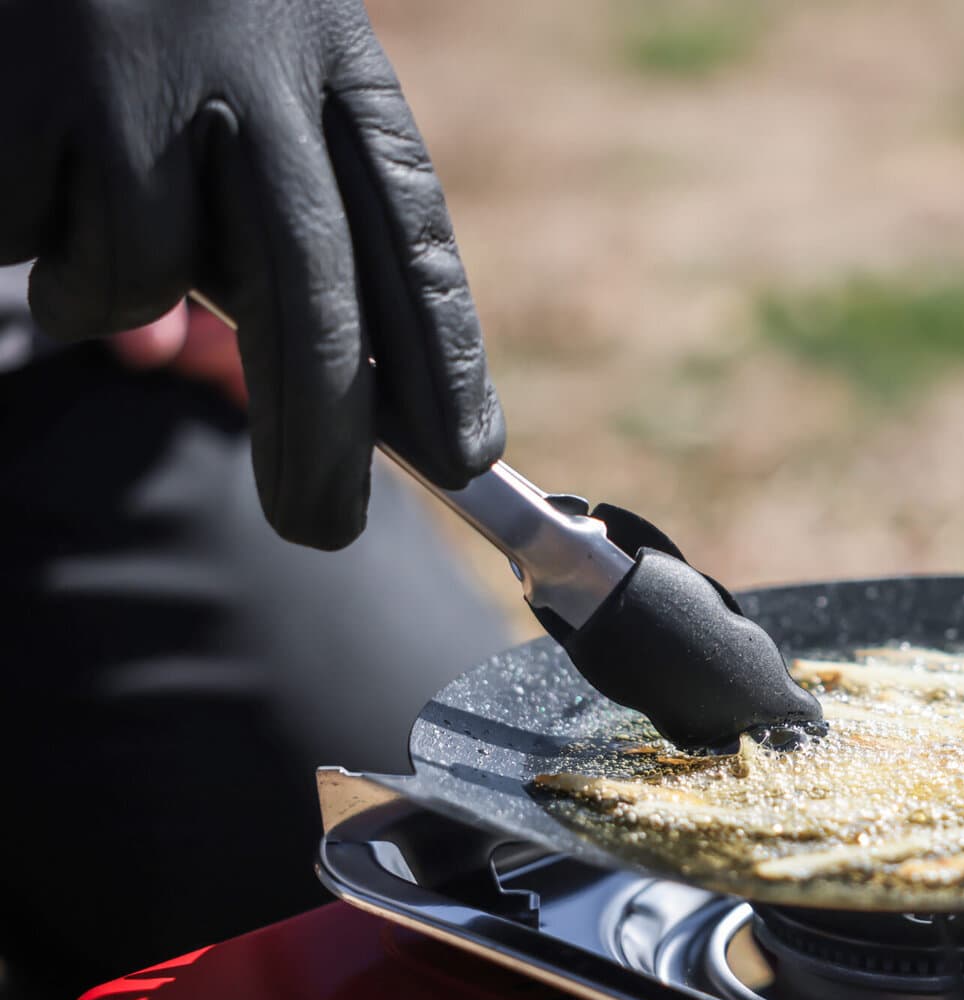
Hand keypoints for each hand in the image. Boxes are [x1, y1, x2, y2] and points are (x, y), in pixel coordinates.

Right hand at [0, 0, 503, 548]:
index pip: (413, 235)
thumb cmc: (145, 0)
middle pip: (311, 292)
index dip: (443, 359)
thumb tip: (310, 379)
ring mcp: (136, 80)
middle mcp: (253, 70)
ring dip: (103, 285)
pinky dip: (24, 234)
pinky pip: (39, 242)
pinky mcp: (27, 94)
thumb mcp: (250, 62)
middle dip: (321, 435)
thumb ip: (279, 200)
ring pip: (146, 274)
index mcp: (331, 60)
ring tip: (76, 206)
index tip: (464, 459)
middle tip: (324, 528)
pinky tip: (22, 154)